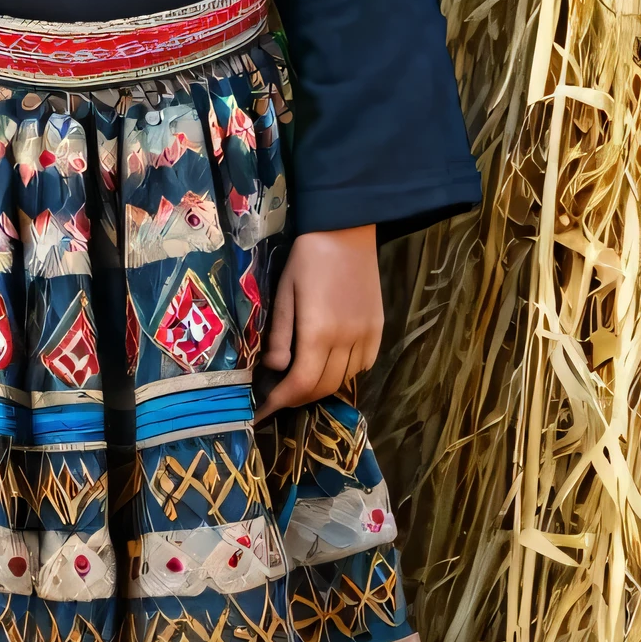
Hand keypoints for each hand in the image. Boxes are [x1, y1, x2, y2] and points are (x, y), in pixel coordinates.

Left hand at [256, 226, 380, 418]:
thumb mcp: (284, 292)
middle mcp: (347, 339)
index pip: (301, 384)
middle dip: (298, 398)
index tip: (262, 412)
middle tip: (277, 397)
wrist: (346, 229)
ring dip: (321, 387)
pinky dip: (345, 373)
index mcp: (318, 331)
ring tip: (301, 382)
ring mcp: (367, 335)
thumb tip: (274, 368)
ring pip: (345, 379)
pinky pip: (363, 365)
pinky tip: (330, 364)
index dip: (280, 402)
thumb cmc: (307, 257)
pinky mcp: (378, 328)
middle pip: (323, 387)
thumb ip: (279, 334)